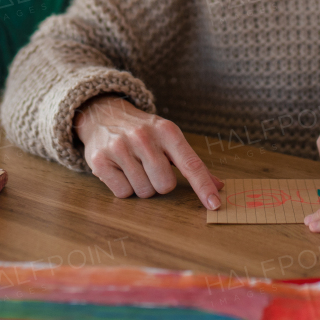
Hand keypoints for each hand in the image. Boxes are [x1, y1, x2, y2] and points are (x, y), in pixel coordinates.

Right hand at [74, 95, 224, 209]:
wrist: (103, 114)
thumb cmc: (143, 131)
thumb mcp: (168, 138)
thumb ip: (191, 162)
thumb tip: (218, 186)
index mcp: (167, 130)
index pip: (191, 164)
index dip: (203, 186)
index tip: (214, 204)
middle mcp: (144, 136)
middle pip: (166, 185)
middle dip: (160, 183)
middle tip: (150, 167)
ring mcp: (120, 147)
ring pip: (144, 191)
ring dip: (141, 185)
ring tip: (133, 166)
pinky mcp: (100, 160)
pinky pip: (123, 193)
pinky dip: (123, 187)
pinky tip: (119, 170)